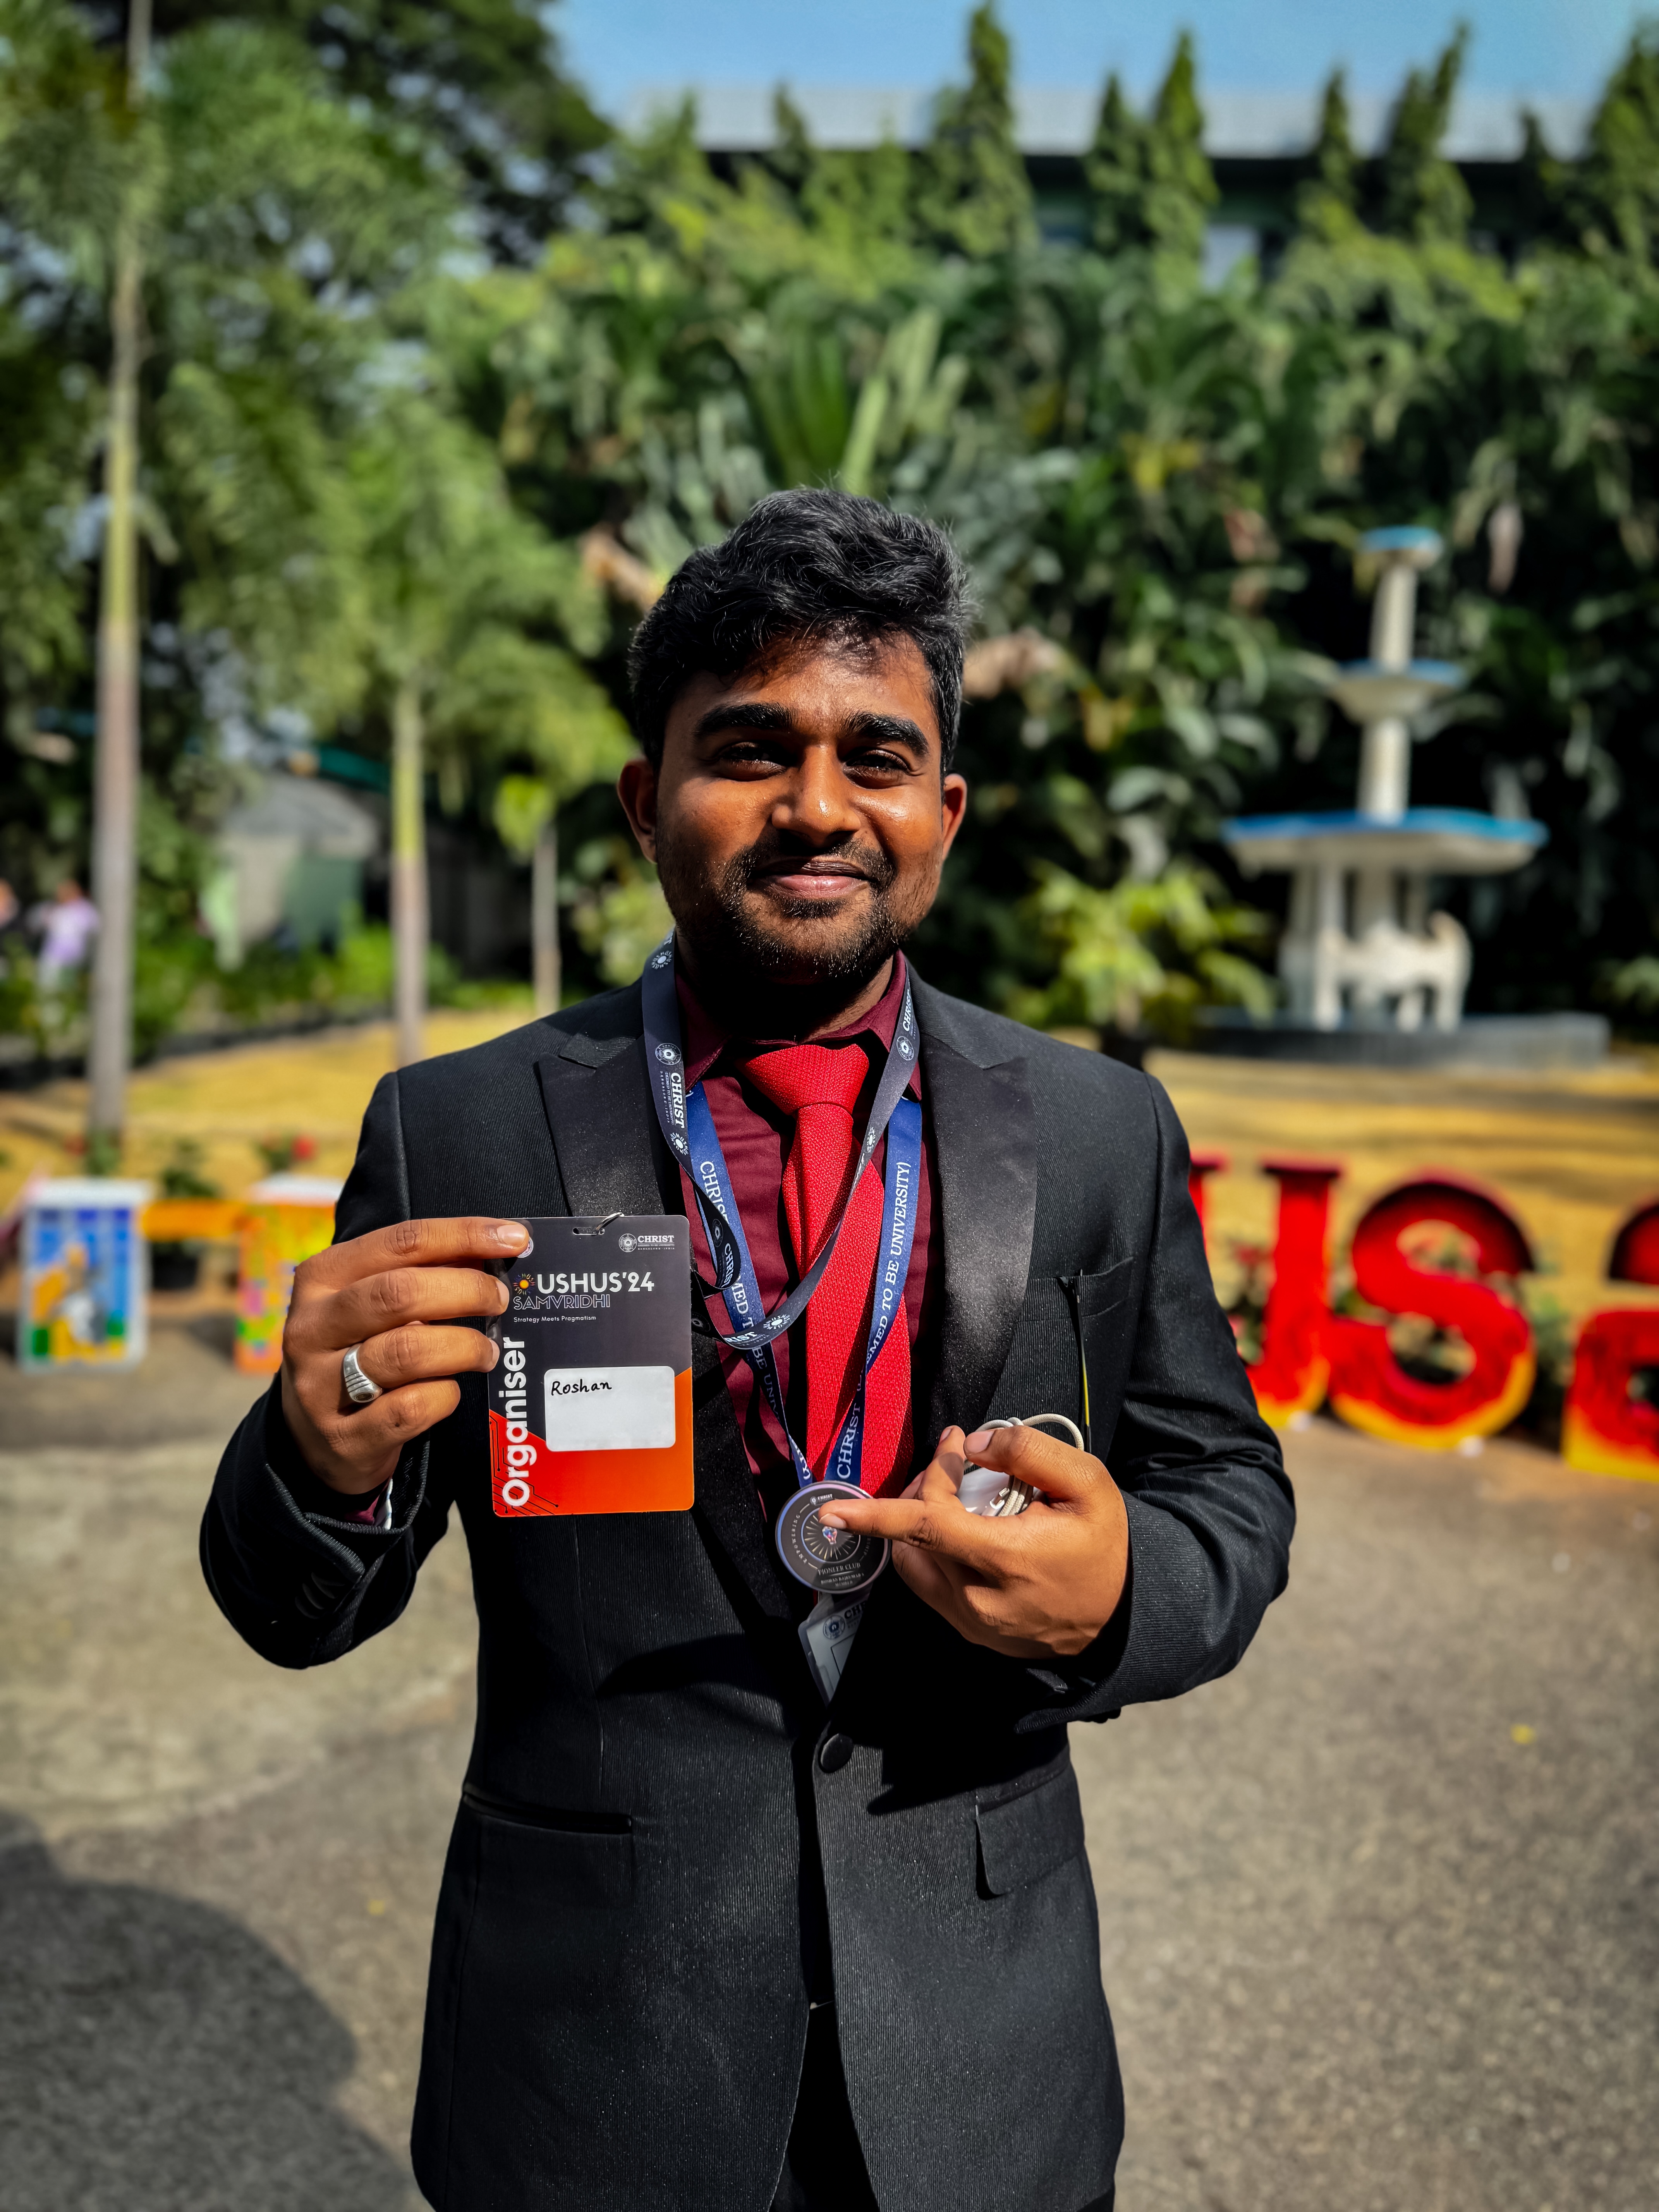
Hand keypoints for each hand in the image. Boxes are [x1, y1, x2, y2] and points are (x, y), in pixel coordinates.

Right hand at [279, 1217, 528, 1495]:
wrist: (311, 1437)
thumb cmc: (357, 1351)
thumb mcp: (371, 1305)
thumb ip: (420, 1274)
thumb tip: (494, 1246)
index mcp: (322, 1279)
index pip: (401, 1242)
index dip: (464, 1235)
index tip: (514, 1238)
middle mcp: (312, 1328)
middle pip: (399, 1293)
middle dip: (466, 1291)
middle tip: (499, 1301)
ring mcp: (320, 1385)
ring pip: (407, 1352)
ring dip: (464, 1347)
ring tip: (487, 1352)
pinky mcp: (343, 1438)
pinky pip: (410, 1408)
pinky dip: (444, 1396)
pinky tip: (450, 1392)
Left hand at [819, 1423, 1128, 1660]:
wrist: (1124, 1616)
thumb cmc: (1105, 1545)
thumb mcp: (1087, 1483)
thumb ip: (1029, 1452)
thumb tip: (973, 1445)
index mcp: (1005, 1558)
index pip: (925, 1529)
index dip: (873, 1516)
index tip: (830, 1509)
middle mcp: (978, 1598)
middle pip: (916, 1539)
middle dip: (924, 1488)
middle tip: (958, 1456)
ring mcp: (972, 1623)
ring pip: (916, 1566)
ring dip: (922, 1523)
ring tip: (958, 1491)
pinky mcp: (972, 1634)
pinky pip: (932, 1586)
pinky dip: (934, 1552)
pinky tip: (965, 1529)